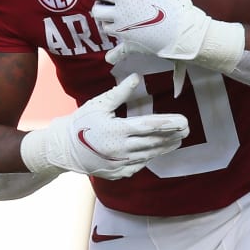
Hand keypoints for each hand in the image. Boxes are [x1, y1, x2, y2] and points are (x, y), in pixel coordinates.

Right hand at [20, 73, 188, 180]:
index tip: (184, 122)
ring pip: (148, 155)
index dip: (169, 124)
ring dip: (164, 148)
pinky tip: (156, 152)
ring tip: (177, 141)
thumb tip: (136, 77)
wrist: (62, 149)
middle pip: (153, 142)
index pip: (150, 127)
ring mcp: (119, 163)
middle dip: (172, 136)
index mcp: (118, 131)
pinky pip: (137, 165)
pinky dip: (148, 158)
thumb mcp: (99, 104)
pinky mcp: (116, 172)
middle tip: (186, 130)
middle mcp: (121, 149)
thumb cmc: (80, 123)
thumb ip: (120, 93)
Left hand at [80, 0, 209, 67]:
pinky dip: (112, 55)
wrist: (183, 35)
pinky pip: (117, 52)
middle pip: (97, 11)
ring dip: (105, 23)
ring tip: (113, 18)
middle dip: (98, 6)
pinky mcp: (131, 46)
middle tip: (105, 3)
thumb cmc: (175, 6)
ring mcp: (123, 33)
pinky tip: (109, 58)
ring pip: (104, 28)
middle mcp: (119, 16)